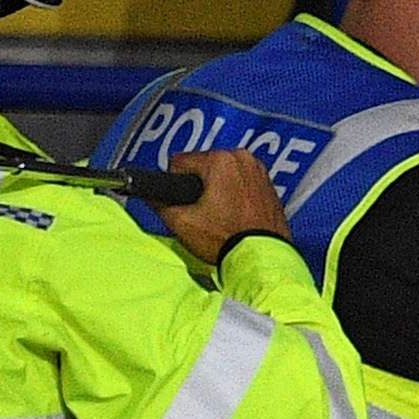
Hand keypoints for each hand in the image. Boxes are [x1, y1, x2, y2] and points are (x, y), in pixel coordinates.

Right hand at [161, 147, 289, 266]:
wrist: (263, 259)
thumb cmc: (229, 241)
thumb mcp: (182, 223)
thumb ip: (159, 203)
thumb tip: (151, 196)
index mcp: (221, 160)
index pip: (179, 163)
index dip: (176, 186)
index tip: (185, 205)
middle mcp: (243, 159)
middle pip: (202, 168)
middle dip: (198, 188)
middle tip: (204, 215)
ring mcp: (258, 171)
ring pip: (221, 176)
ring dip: (217, 192)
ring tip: (220, 218)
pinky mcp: (268, 185)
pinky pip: (240, 184)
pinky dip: (234, 196)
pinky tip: (234, 216)